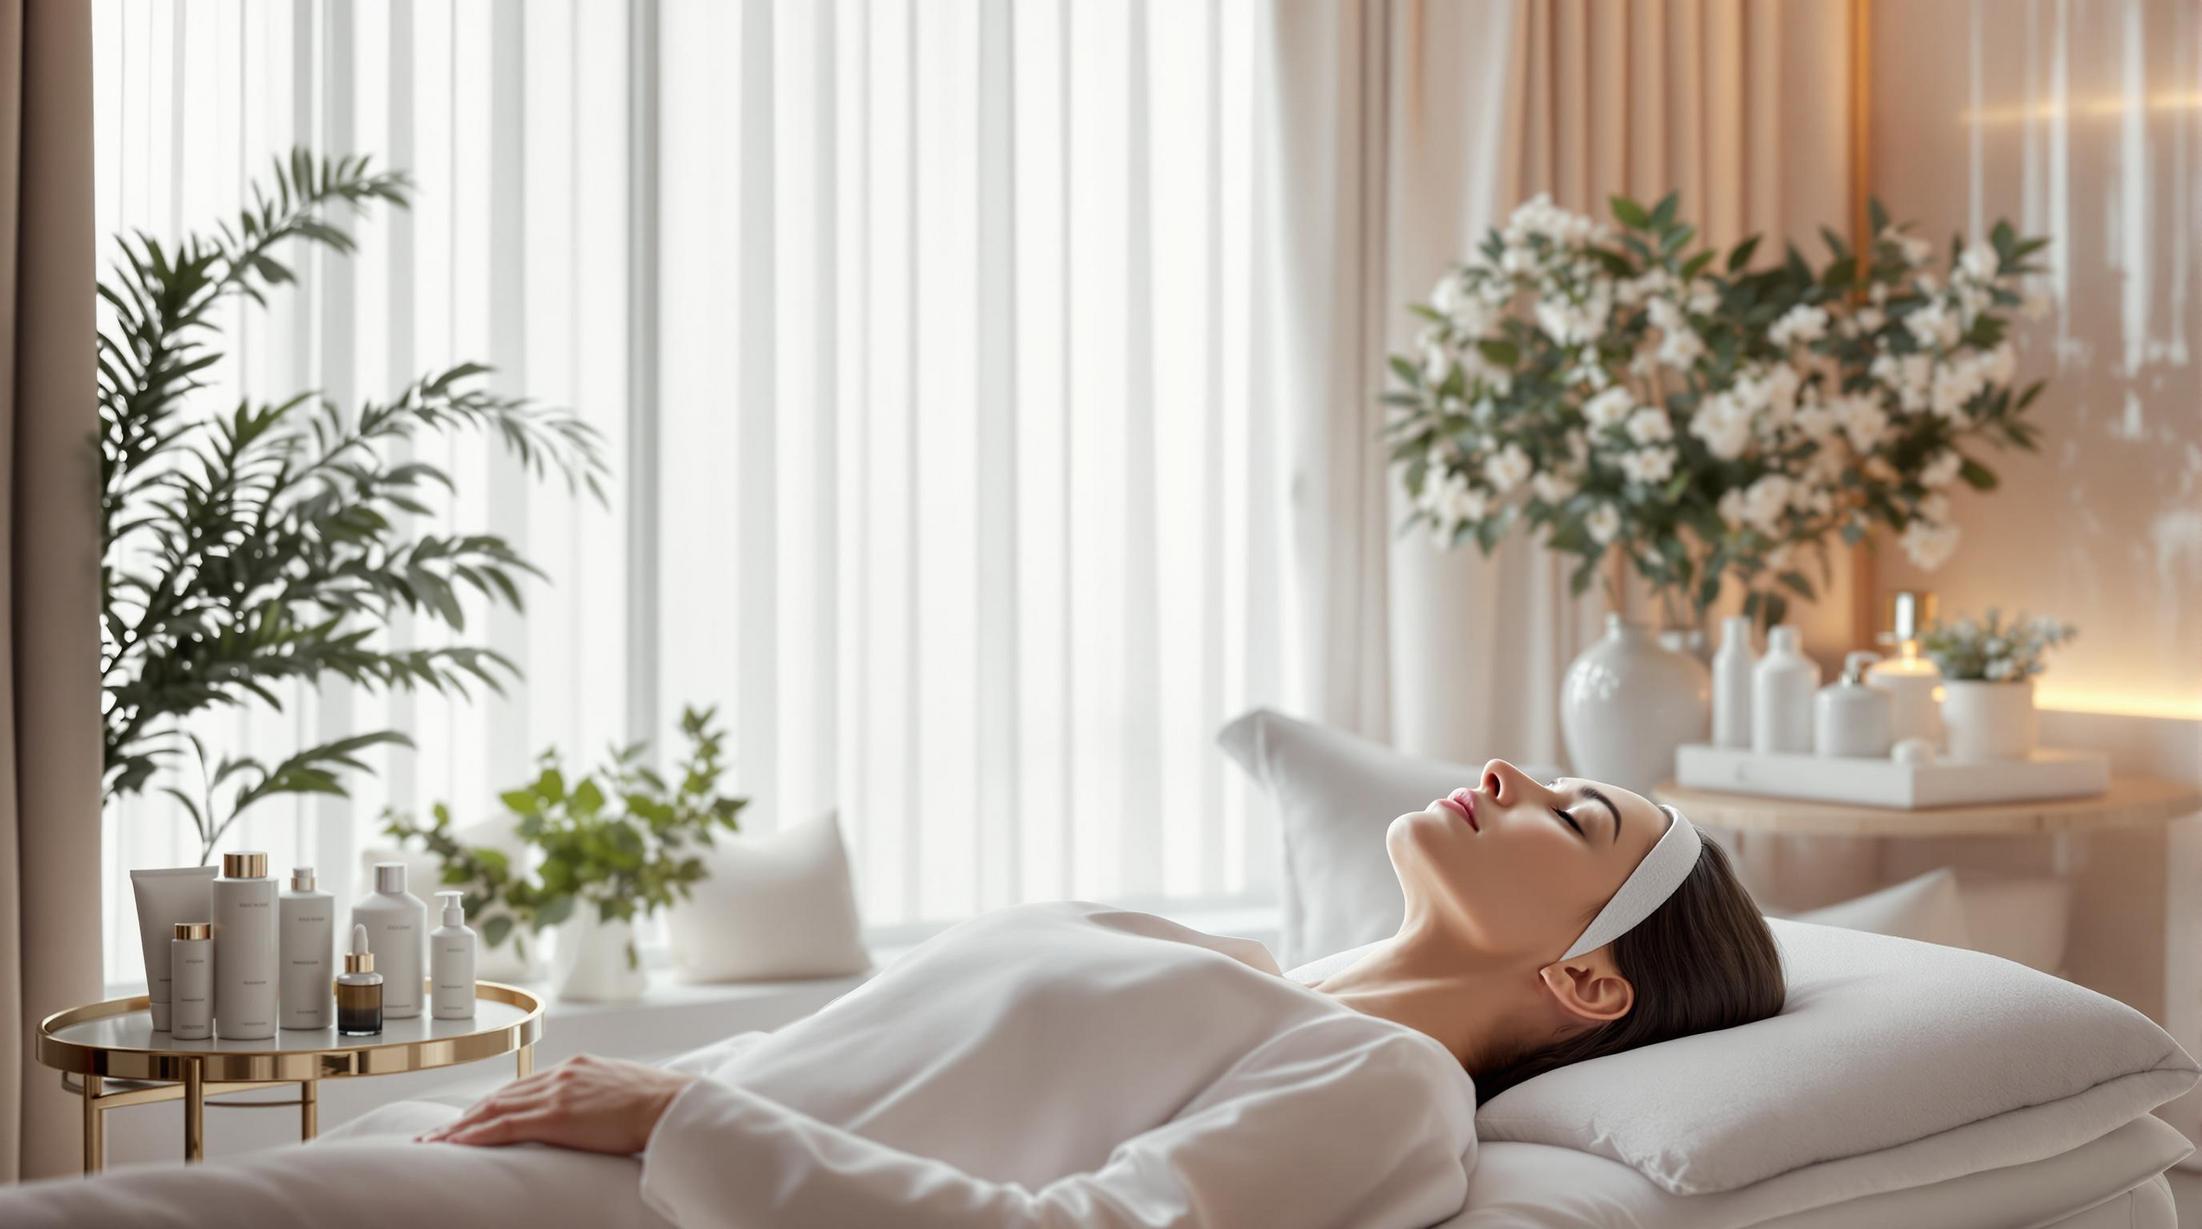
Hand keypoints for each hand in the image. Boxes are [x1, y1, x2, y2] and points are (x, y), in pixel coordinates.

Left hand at [417, 1054, 697, 1153]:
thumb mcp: (622, 1093)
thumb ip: (597, 1099)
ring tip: (434, 1143)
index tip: (472, 1118)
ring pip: (494, 1109)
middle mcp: (561, 1074)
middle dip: (466, 1116)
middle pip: (501, 1095)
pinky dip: (475, 1134)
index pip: (523, 1086)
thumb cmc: (658, 1105)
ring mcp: (557, 1092)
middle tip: (437, 1134)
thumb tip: (590, 1117)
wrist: (672, 1105)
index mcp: (577, 1068)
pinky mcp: (556, 1115)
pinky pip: (504, 1125)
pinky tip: (455, 1144)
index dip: (492, 1104)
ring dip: (460, 1127)